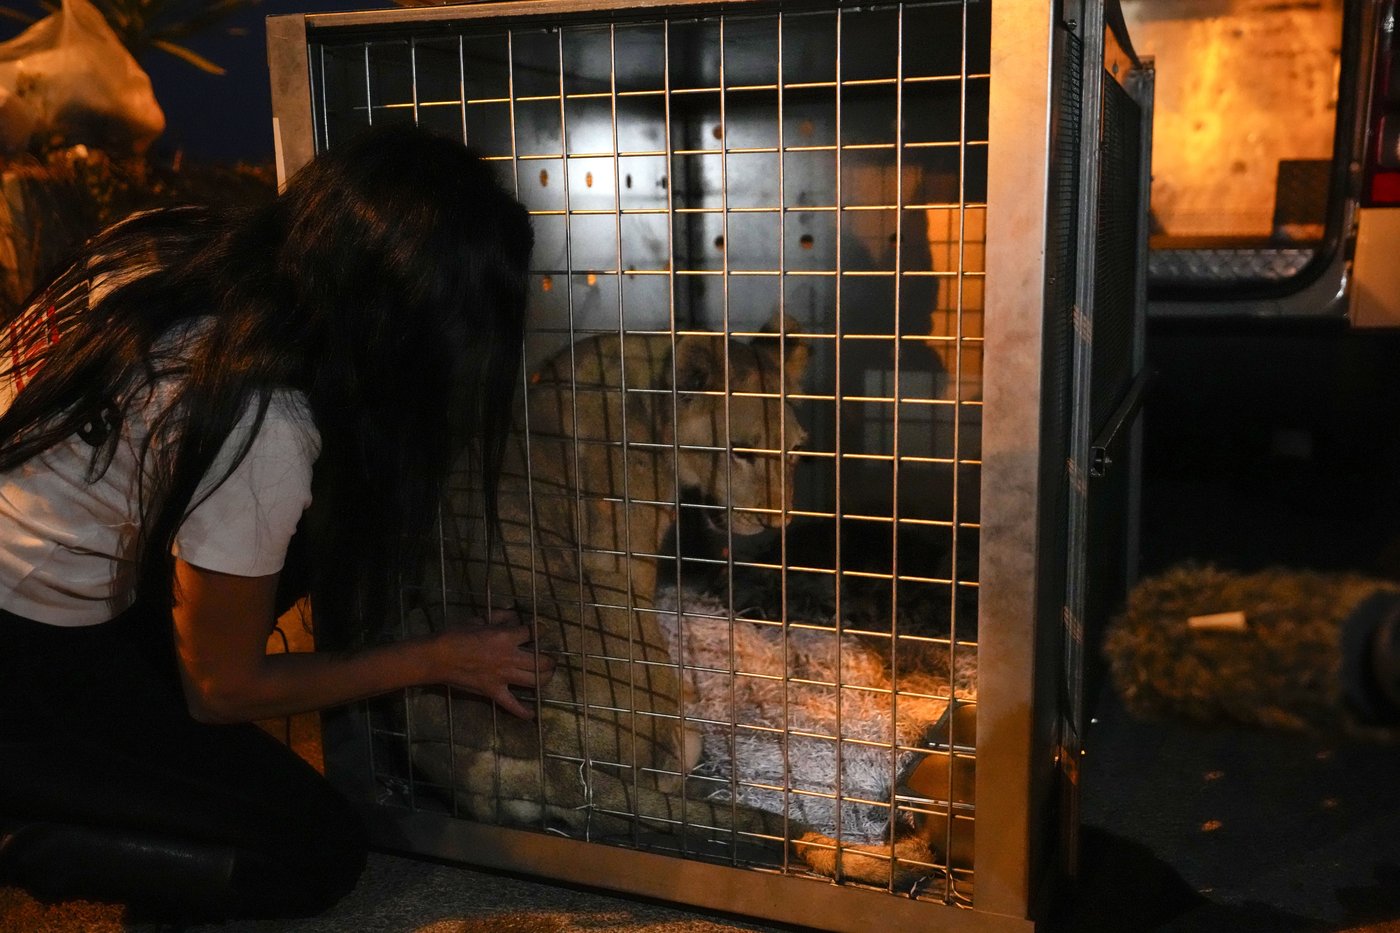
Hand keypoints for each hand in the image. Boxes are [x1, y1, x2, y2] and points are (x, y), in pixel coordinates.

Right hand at [422, 621, 555, 719]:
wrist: (438, 657)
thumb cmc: (456, 634)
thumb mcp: (479, 619)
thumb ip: (499, 616)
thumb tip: (514, 616)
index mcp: (505, 637)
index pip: (533, 632)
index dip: (540, 629)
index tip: (541, 629)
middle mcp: (509, 657)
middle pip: (541, 661)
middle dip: (550, 660)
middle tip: (550, 659)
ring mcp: (502, 677)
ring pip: (534, 681)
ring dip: (545, 679)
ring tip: (546, 676)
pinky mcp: (493, 692)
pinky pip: (512, 705)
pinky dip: (523, 712)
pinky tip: (532, 714)